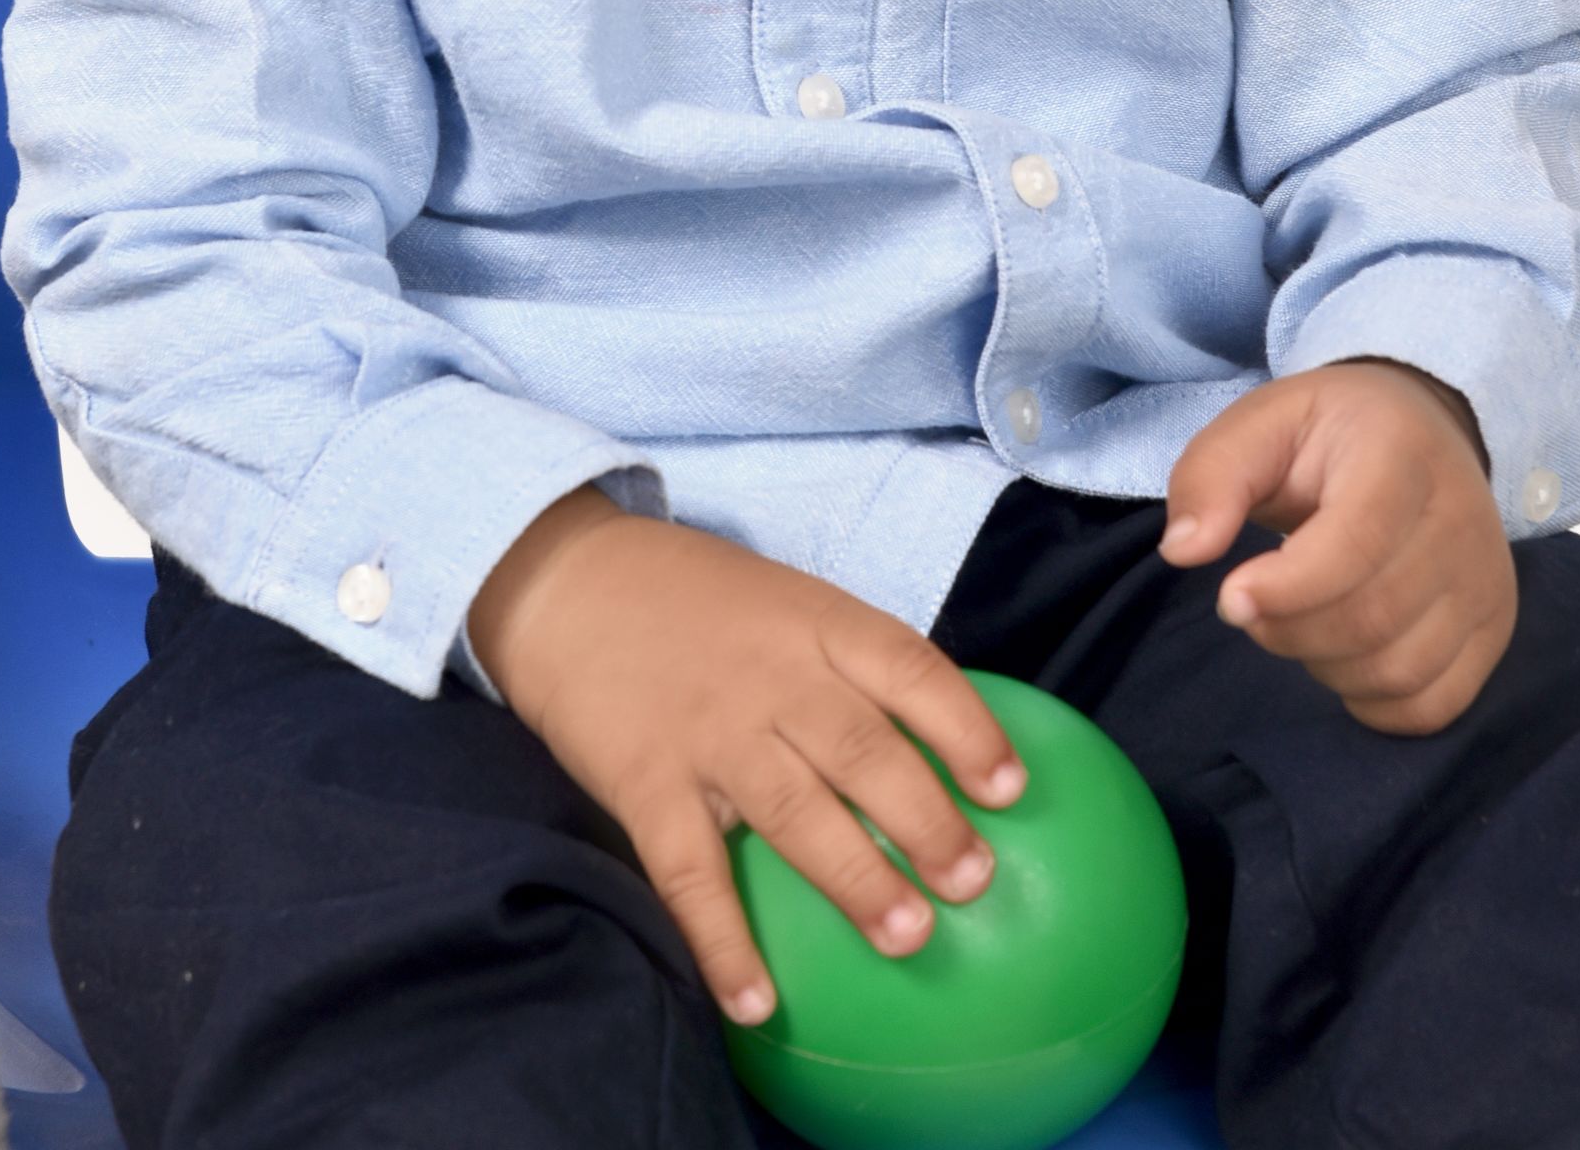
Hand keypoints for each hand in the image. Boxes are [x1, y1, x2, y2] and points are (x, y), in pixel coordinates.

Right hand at [466, 486, 1026, 1025]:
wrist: (567, 580)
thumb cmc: (692, 600)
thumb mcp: (782, 601)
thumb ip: (842, 661)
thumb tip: (931, 741)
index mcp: (814, 622)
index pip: (908, 669)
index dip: (967, 728)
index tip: (1011, 788)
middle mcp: (770, 675)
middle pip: (862, 749)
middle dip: (926, 819)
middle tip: (974, 882)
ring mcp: (707, 730)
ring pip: (794, 810)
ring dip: (855, 878)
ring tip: (909, 936)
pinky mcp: (643, 780)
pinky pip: (689, 871)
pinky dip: (723, 940)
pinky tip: (756, 999)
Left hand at [1156, 357, 1517, 733]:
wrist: (1421, 430)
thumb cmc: (1327, 434)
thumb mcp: (1259, 424)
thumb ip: (1211, 477)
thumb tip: (1183, 551)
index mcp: (1401, 453)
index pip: (1358, 543)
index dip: (1288, 588)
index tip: (1230, 599)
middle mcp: (1462, 519)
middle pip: (1374, 617)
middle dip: (1291, 631)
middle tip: (1254, 605)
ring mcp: (1486, 580)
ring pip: (1402, 670)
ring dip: (1326, 666)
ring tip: (1299, 621)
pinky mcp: (1495, 629)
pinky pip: (1434, 705)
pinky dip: (1374, 702)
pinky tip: (1342, 657)